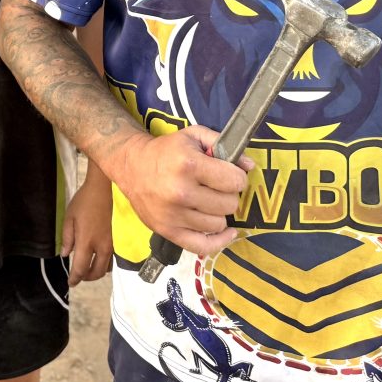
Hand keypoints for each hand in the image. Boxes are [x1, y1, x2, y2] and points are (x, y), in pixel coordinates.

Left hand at [62, 166, 113, 285]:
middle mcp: (101, 247)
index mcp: (86, 242)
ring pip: (106, 267)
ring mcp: (113, 244)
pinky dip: (105, 263)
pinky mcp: (119, 239)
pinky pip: (113, 259)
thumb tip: (65, 255)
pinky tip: (99, 257)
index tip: (71, 283)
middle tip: (79, 275)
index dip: (75, 278)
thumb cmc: (84, 202)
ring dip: (97, 271)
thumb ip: (67, 239)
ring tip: (89, 265)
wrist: (104, 189)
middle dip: (86, 277)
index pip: (80, 268)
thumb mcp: (69, 218)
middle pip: (96, 273)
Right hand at [113, 126, 253, 256]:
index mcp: (189, 165)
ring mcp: (174, 215)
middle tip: (217, 187)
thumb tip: (250, 166)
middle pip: (229, 204)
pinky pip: (204, 246)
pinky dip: (219, 241)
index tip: (230, 174)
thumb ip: (222, 144)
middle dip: (228, 194)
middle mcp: (181, 192)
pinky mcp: (168, 231)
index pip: (234, 181)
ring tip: (208, 201)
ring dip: (219, 212)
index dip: (237, 177)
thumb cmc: (166, 150)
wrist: (131, 165)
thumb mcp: (193, 136)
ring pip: (219, 223)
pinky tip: (226, 232)